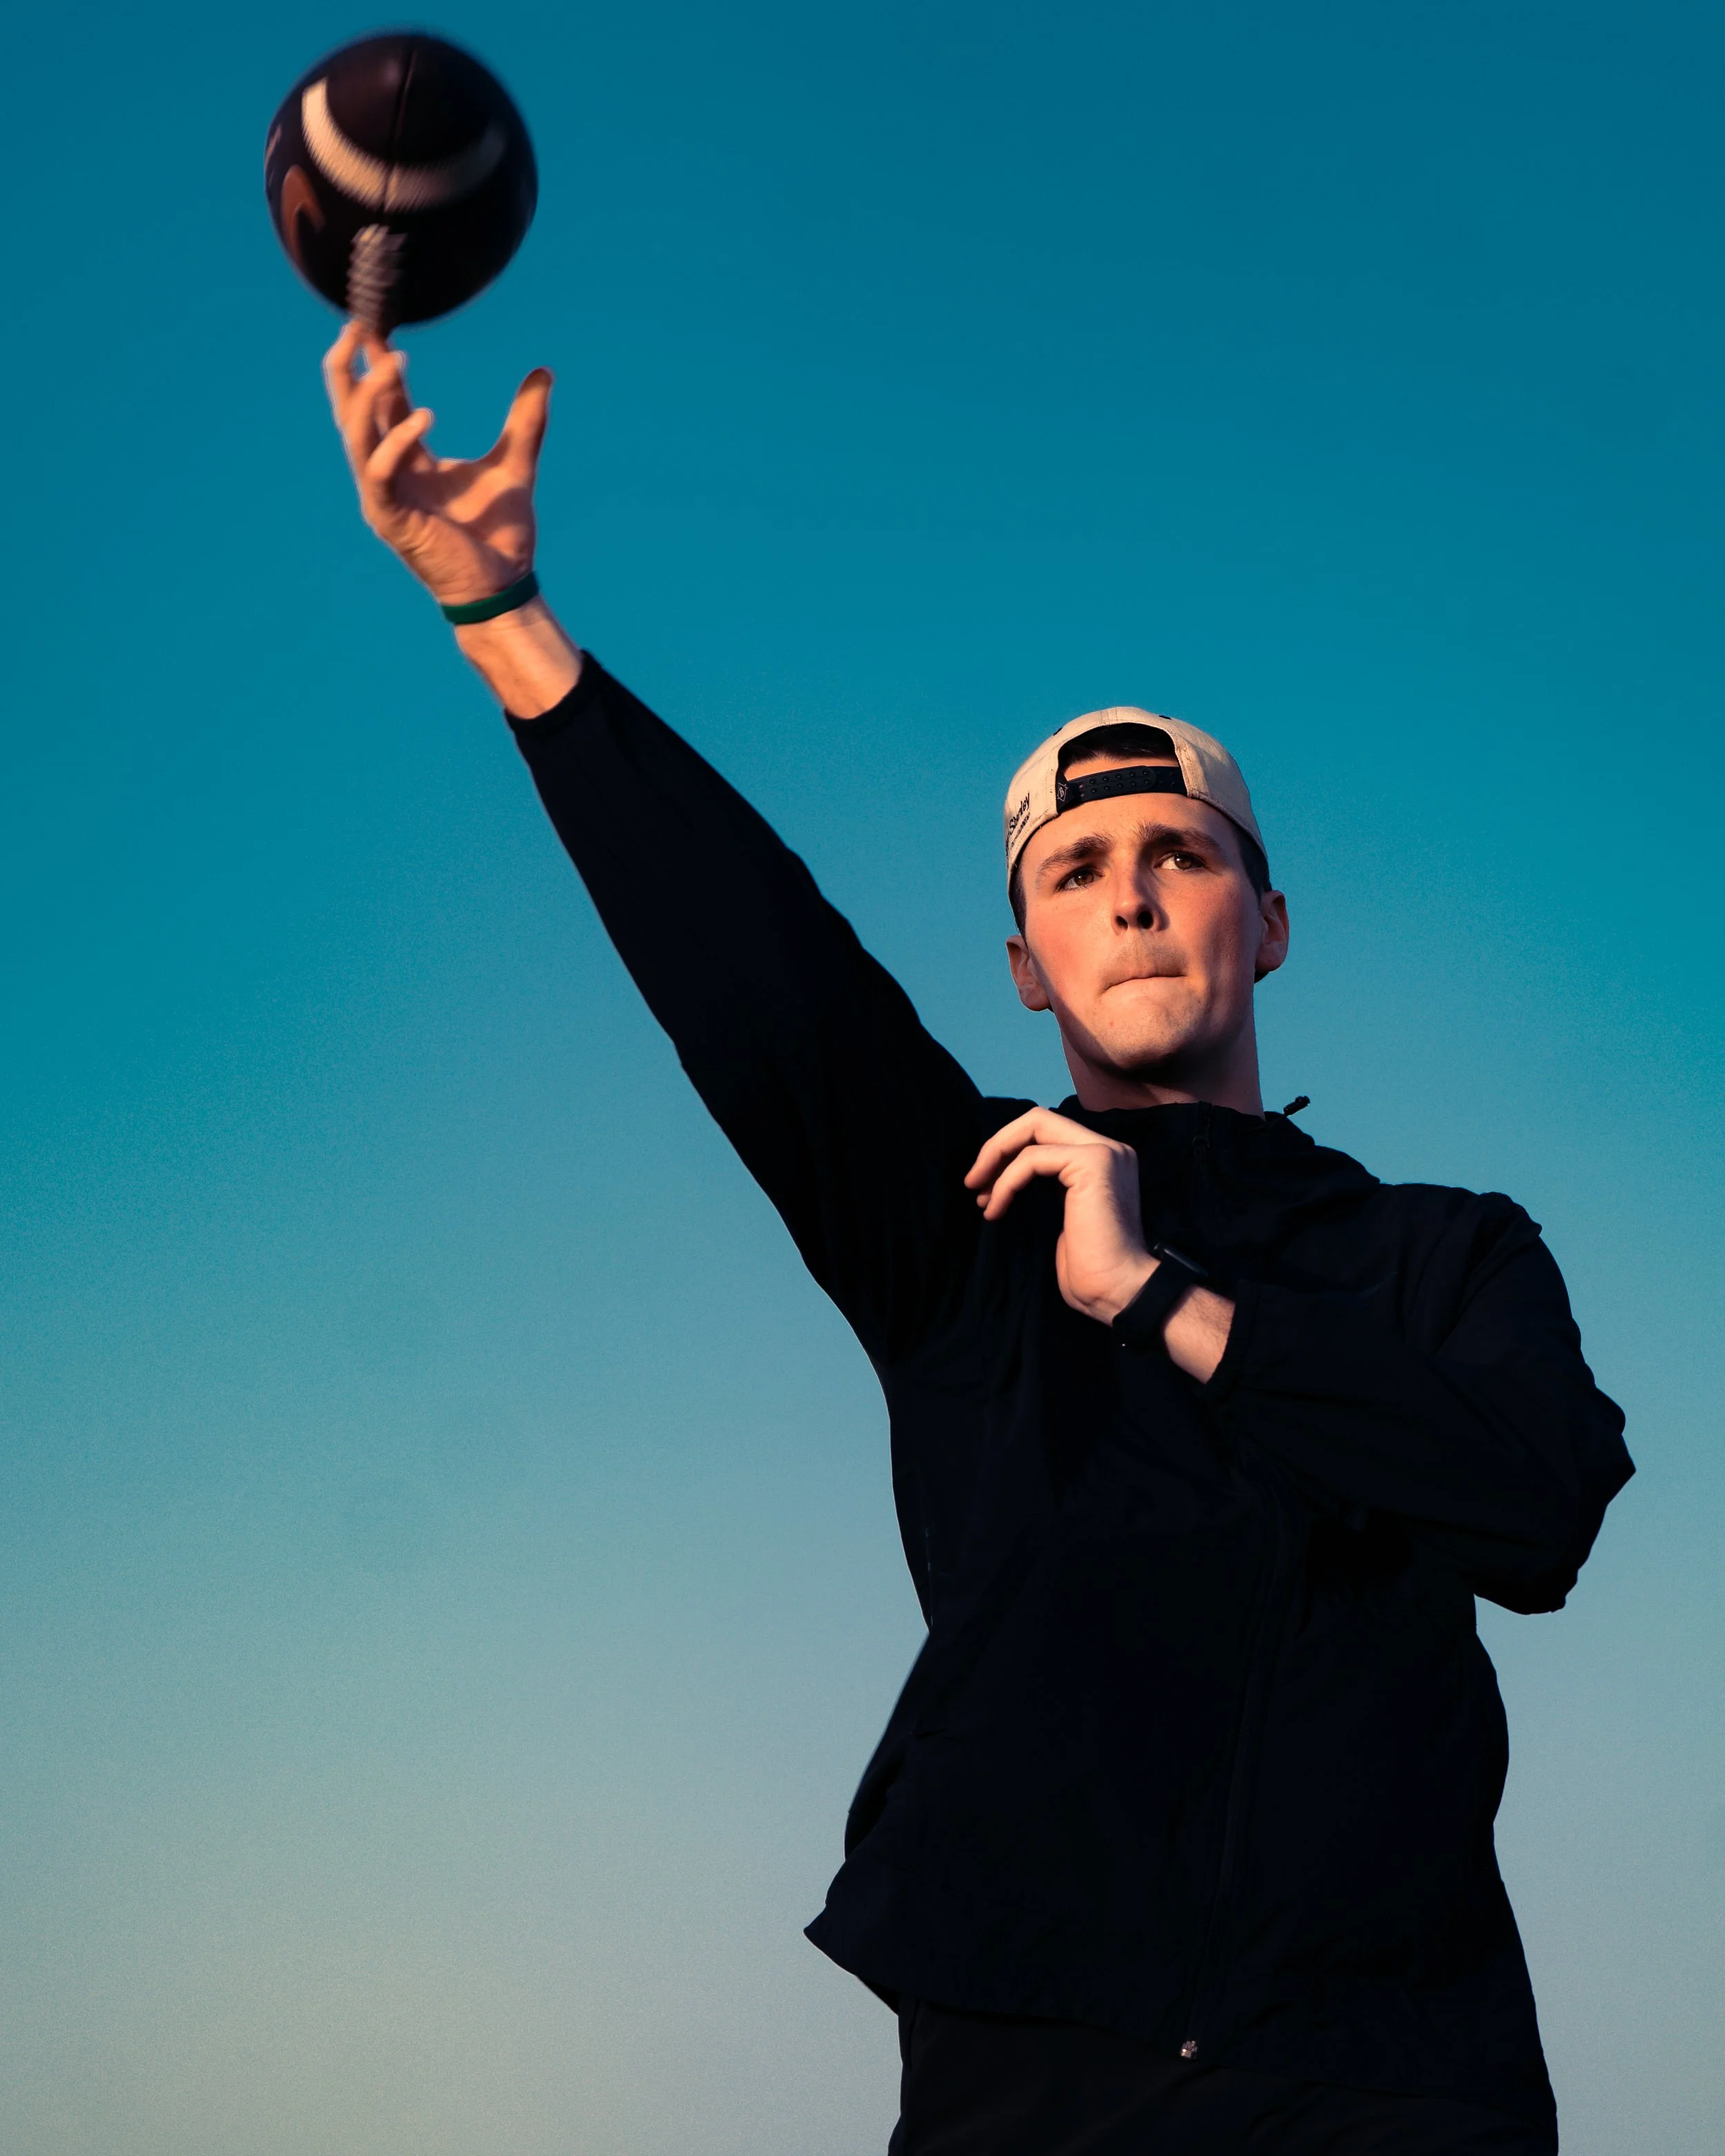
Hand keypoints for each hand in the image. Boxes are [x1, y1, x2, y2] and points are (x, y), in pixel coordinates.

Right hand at [322, 321, 550, 607]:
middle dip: (348, 367)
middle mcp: (387, 474)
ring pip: (357, 434)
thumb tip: (544, 372)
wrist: (504, 588)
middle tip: (359, 322)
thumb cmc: (501, 536)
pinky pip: (380, 471)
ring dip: (370, 394)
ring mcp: (383, 497)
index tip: (374, 319)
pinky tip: (424, 415)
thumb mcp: (515, 465)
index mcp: (408, 460)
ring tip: (392, 358)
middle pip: (351, 411)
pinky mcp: (391, 519)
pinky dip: (397, 442)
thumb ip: (525, 421)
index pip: (382, 402)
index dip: (376, 362)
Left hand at [965, 1108, 1154, 1323]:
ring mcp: (1103, 1152)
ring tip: (980, 1197)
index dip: (1009, 1151)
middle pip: (1038, 1119)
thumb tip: (1006, 1173)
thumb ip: (1048, 1187)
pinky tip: (995, 1210)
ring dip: (996, 1159)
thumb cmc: (1090, 1269)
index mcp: (1102, 1159)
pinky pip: (1032, 1158)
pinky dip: (1006, 1181)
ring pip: (1034, 1126)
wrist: (1118, 1293)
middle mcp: (1108, 1148)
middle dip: (998, 1146)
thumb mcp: (1062, 1217)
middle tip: (973, 1183)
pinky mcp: (1093, 1163)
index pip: (1047, 1132)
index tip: (984, 1187)